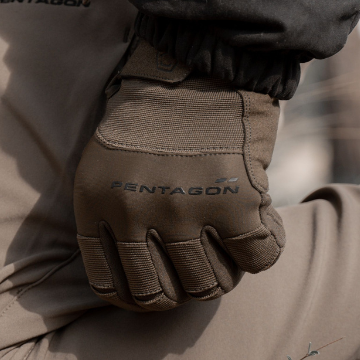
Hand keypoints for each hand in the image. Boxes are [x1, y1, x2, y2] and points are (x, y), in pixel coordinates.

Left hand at [73, 39, 284, 310]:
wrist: (199, 61)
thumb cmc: (154, 114)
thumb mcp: (106, 163)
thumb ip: (112, 219)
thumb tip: (139, 286)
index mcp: (96, 205)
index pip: (111, 286)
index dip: (139, 297)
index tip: (161, 286)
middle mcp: (134, 214)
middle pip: (161, 296)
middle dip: (182, 288)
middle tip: (199, 263)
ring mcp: (184, 210)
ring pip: (210, 286)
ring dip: (224, 270)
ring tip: (229, 241)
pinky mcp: (234, 201)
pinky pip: (258, 258)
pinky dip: (264, 247)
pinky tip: (260, 223)